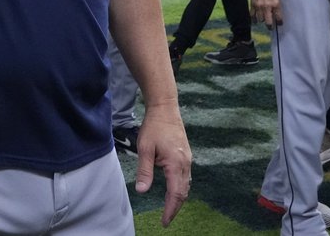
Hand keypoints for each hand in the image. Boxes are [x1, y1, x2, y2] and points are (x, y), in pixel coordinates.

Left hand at [134, 104, 190, 226]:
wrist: (165, 108)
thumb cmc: (154, 127)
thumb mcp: (145, 149)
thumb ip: (144, 171)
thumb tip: (142, 190)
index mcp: (176, 164)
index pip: (175, 193)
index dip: (170, 210)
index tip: (164, 221)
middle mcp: (185, 163)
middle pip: (183, 192)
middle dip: (175, 207)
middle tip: (166, 219)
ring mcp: (188, 159)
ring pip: (186, 184)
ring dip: (179, 198)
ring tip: (169, 208)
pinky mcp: (186, 155)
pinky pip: (186, 176)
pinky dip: (181, 187)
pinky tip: (174, 190)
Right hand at [251, 0, 281, 26]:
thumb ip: (276, 5)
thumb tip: (275, 12)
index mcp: (276, 3)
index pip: (278, 18)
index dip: (279, 22)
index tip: (279, 24)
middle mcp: (267, 6)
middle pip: (268, 22)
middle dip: (270, 26)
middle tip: (270, 27)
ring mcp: (259, 6)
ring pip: (260, 19)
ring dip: (262, 20)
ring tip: (263, 21)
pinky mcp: (253, 4)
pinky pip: (252, 15)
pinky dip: (253, 18)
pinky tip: (255, 20)